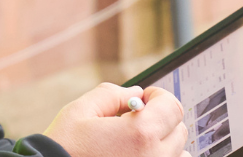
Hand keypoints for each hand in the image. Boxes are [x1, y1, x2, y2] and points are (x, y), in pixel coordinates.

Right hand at [42, 83, 189, 156]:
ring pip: (178, 154)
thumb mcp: (80, 111)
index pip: (172, 107)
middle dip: (162, 118)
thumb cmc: (64, 148)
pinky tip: (136, 155)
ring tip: (138, 142)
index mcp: (140, 134)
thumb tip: (135, 93)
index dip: (159, 96)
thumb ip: (111, 95)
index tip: (146, 98)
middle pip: (178, 130)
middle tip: (138, 118)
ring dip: (164, 143)